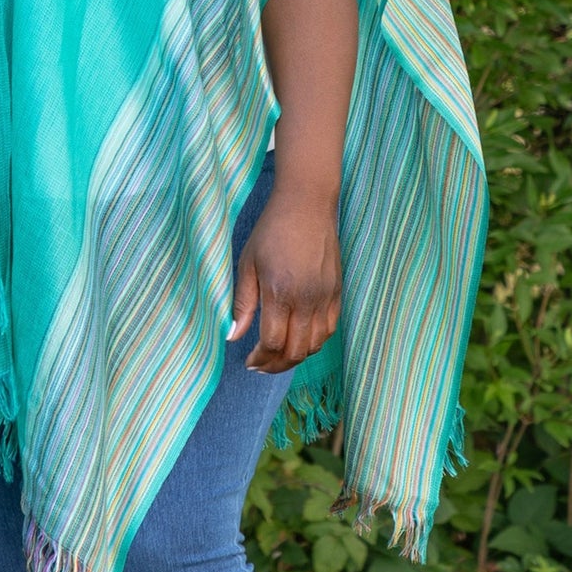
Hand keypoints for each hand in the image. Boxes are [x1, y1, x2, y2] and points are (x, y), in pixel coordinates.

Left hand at [227, 186, 341, 373]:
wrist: (306, 206)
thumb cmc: (271, 231)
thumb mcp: (247, 263)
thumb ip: (242, 303)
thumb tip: (233, 336)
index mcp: (280, 293)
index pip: (273, 343)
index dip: (260, 359)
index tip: (249, 361)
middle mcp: (307, 300)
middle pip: (296, 351)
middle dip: (276, 365)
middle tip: (261, 366)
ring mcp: (326, 298)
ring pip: (315, 345)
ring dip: (296, 356)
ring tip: (278, 356)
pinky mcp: (338, 292)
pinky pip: (330, 329)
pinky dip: (315, 342)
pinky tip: (300, 339)